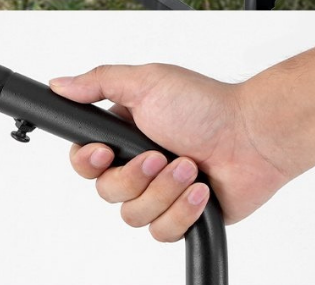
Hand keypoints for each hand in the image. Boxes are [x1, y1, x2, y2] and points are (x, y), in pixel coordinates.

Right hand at [51, 64, 290, 240]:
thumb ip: (101, 82)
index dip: (90, 163)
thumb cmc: (208, 105)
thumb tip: (60, 83)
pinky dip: (182, 210)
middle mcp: (143, 163)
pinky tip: (201, 190)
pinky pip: (161, 232)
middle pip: (107, 192)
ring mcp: (163, 191)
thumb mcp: (149, 82)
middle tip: (161, 154)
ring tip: (191, 166)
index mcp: (129, 131)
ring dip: (164, 190)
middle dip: (136, 176)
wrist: (254, 136)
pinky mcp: (182, 216)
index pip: (86, 160)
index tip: (105, 153)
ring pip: (133, 216)